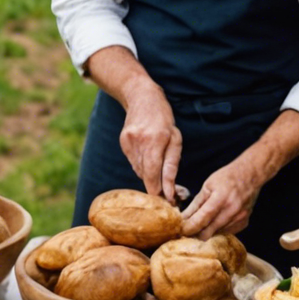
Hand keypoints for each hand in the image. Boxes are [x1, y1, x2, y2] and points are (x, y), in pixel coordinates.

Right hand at [118, 82, 182, 200]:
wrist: (141, 97)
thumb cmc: (163, 119)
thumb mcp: (176, 140)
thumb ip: (171, 167)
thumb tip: (170, 191)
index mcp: (155, 142)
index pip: (153, 176)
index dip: (159, 193)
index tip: (167, 203)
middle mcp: (139, 143)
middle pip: (145, 176)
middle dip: (156, 186)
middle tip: (167, 192)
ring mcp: (128, 143)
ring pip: (139, 171)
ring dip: (149, 174)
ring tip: (158, 166)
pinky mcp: (123, 143)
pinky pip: (134, 162)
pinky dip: (142, 164)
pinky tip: (147, 154)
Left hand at [181, 159, 264, 238]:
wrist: (251, 174)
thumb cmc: (227, 177)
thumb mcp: (208, 186)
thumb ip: (196, 204)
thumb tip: (184, 218)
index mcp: (220, 199)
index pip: (201, 220)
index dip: (189, 228)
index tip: (181, 230)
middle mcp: (231, 211)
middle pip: (208, 232)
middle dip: (196, 233)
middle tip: (189, 229)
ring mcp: (239, 218)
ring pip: (217, 234)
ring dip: (208, 230)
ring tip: (203, 221)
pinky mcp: (244, 222)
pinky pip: (227, 232)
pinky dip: (219, 229)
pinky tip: (217, 219)